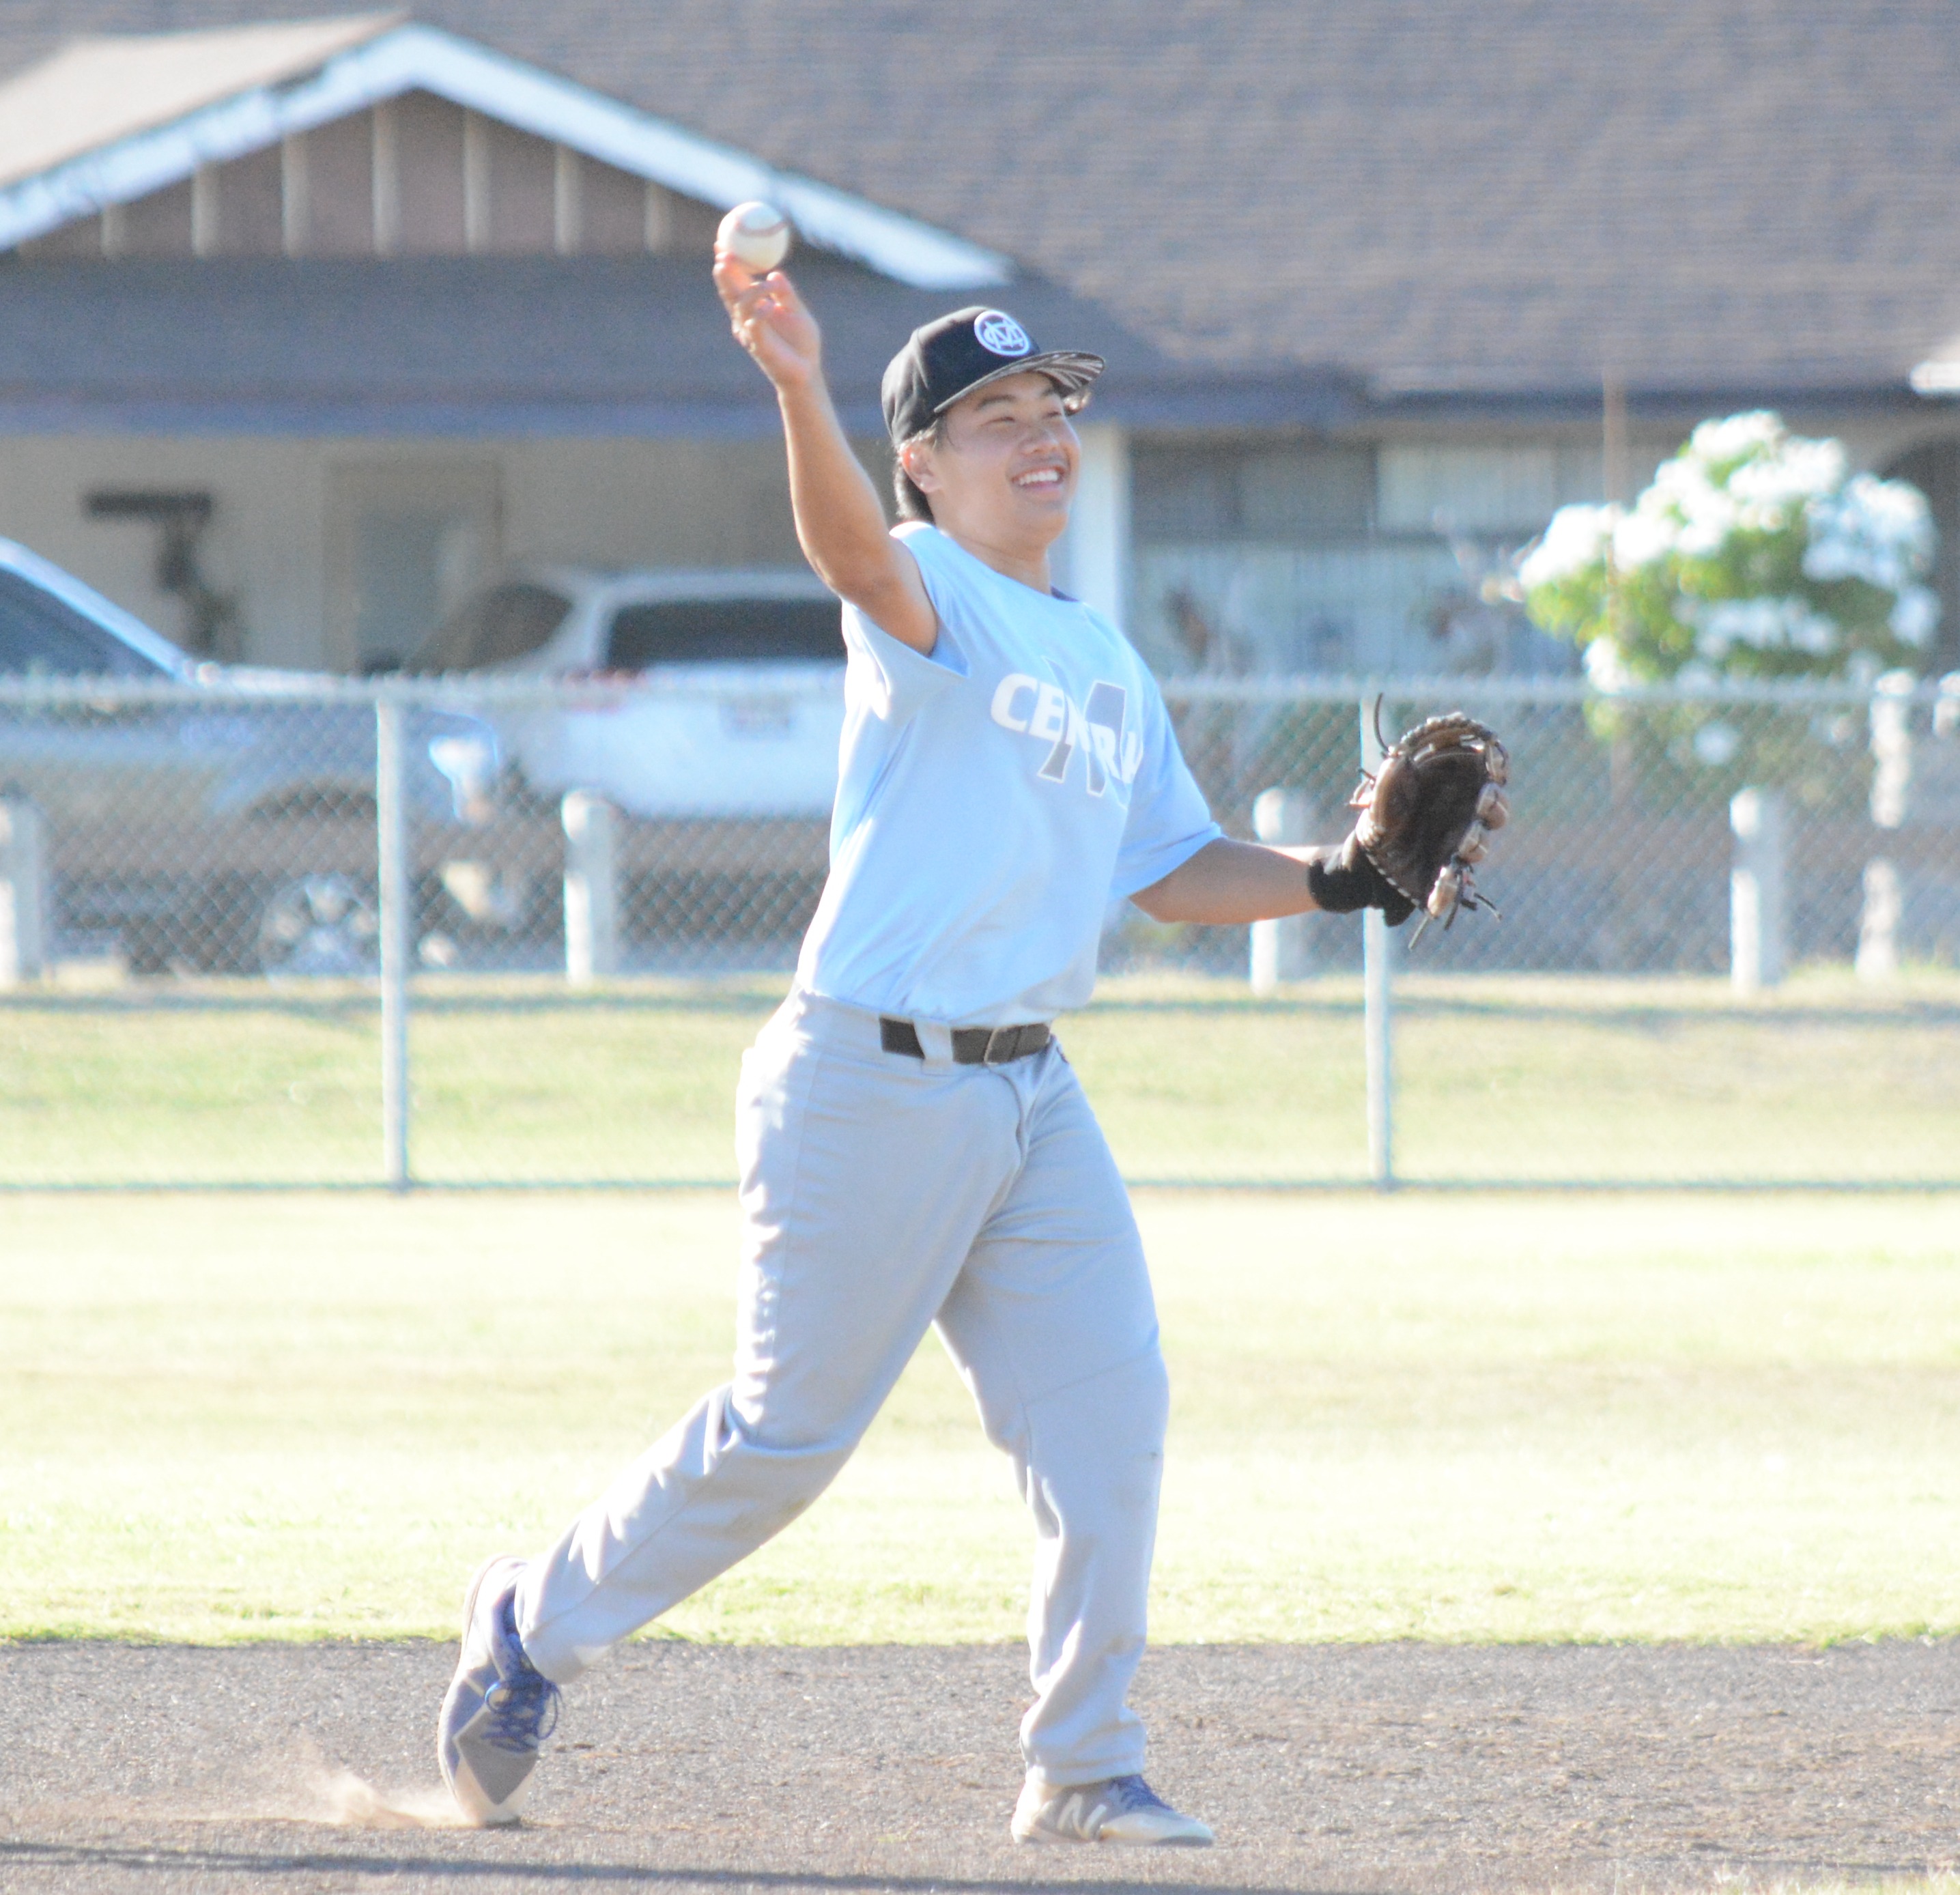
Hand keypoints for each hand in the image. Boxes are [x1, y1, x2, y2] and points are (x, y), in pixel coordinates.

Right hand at [713, 252, 821, 391]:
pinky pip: (754, 327)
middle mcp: (747, 317)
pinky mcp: (758, 346)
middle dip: (724, 273)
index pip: (738, 281)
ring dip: (751, 291)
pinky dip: (760, 314)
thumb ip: (787, 294)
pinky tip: (769, 306)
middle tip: (724, 255)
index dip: (730, 264)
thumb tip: (776, 273)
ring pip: (740, 306)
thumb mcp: (798, 312)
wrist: (807, 372)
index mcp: (756, 306)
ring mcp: (750, 332)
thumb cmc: (803, 343)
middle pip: (730, 291)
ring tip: (768, 284)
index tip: (724, 244)